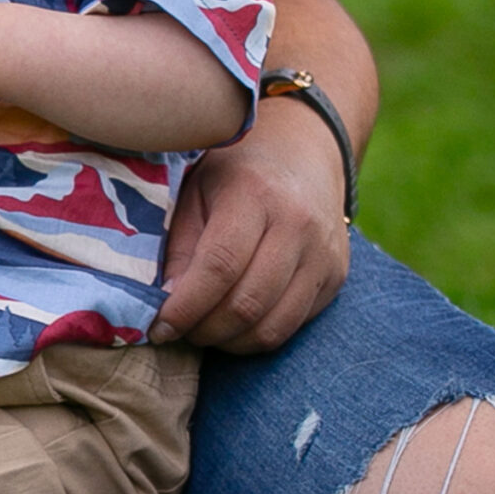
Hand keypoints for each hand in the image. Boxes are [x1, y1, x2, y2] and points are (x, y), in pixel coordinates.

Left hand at [152, 97, 351, 353]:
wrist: (303, 151)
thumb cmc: (235, 171)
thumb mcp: (195, 191)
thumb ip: (181, 246)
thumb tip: (166, 304)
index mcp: (255, 194)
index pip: (220, 266)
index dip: (186, 307)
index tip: (159, 327)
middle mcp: (298, 225)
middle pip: (248, 303)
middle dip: (205, 330)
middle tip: (178, 332)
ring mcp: (323, 254)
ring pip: (274, 326)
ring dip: (231, 342)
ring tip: (204, 332)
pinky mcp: (335, 276)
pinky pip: (293, 325)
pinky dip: (257, 336)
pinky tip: (234, 325)